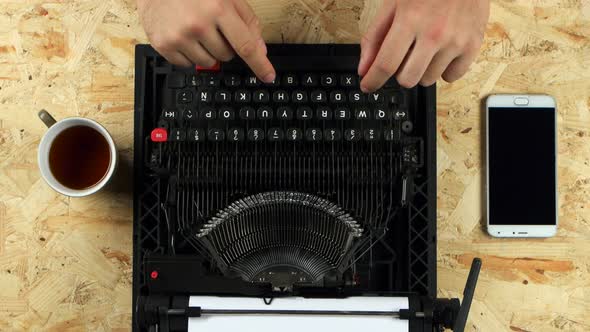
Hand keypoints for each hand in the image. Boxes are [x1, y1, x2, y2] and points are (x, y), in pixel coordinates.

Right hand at [137, 0, 275, 81]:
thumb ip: (247, 21)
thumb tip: (260, 49)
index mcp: (218, 9)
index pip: (246, 45)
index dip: (260, 64)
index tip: (268, 76)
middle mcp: (198, 24)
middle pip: (226, 56)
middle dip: (224, 45)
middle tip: (213, 28)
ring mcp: (179, 36)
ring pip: (208, 63)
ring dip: (207, 51)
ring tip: (196, 30)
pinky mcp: (164, 45)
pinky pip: (187, 65)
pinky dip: (189, 54)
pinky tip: (183, 35)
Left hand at [358, 0, 489, 91]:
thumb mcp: (394, 3)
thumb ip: (375, 36)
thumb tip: (365, 68)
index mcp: (410, 20)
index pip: (386, 64)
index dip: (373, 81)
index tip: (367, 86)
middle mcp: (434, 34)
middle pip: (407, 79)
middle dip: (399, 73)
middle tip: (403, 57)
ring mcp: (456, 41)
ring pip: (428, 80)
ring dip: (421, 70)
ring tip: (425, 48)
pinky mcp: (473, 45)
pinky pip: (451, 77)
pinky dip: (443, 70)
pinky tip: (441, 53)